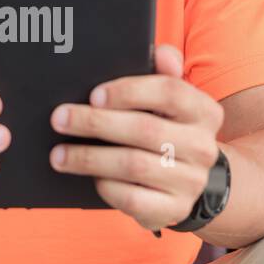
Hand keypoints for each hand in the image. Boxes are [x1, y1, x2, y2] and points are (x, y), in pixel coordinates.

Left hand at [48, 44, 223, 231]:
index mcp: (204, 111)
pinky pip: (132, 197)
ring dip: (89, 158)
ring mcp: (190, 182)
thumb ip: (165, 74)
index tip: (94, 95)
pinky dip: (105, 185)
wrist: (190, 181)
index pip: (169, 92)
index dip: (128, 91)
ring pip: (132, 165)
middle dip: (95, 123)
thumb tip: (162, 53)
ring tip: (59, 154)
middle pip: (144, 129)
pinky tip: (87, 177)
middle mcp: (203, 147)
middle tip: (60, 119)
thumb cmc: (169, 131)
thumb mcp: (172, 102)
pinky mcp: (174, 210)